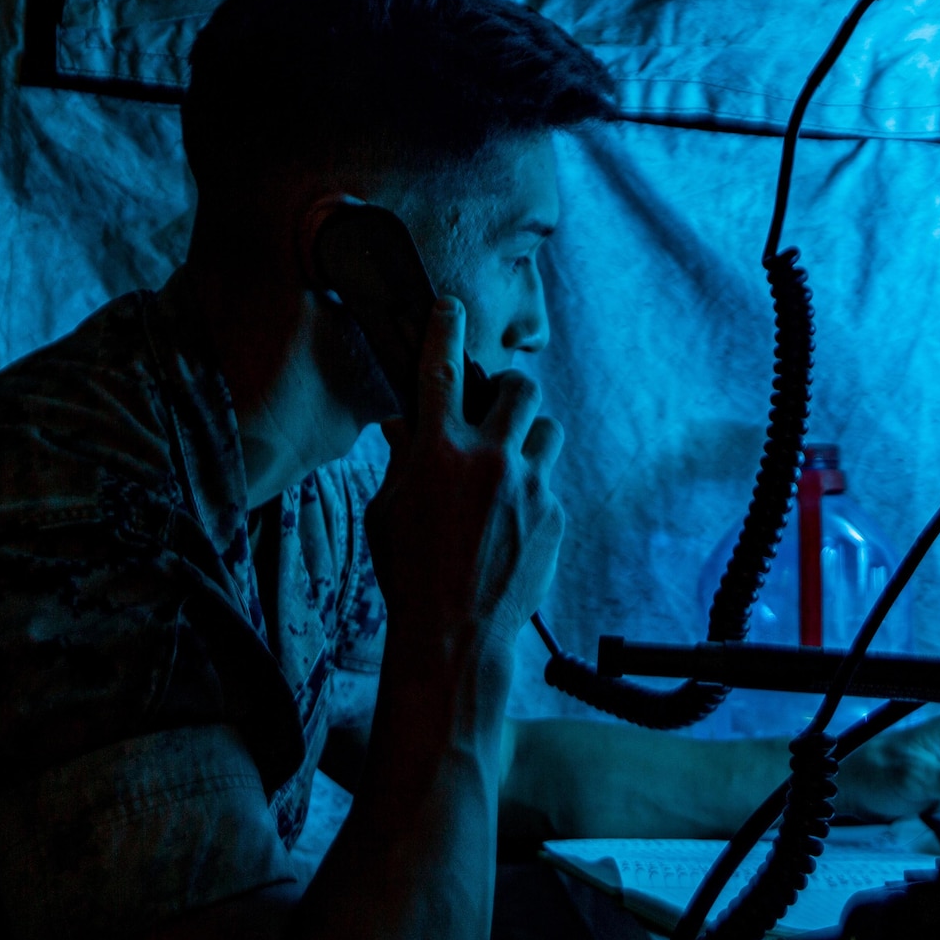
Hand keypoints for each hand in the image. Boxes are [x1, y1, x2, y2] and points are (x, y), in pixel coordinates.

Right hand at [365, 297, 565, 662]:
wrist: (456, 633)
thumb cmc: (409, 572)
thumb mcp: (386, 511)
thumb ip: (401, 460)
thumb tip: (403, 424)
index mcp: (438, 452)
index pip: (441, 370)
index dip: (445, 328)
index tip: (450, 306)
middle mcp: (488, 460)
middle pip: (520, 388)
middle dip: (509, 389)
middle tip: (496, 407)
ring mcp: (528, 487)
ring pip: (547, 432)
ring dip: (529, 440)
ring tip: (508, 469)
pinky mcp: (553, 516)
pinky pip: (549, 484)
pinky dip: (531, 492)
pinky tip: (509, 524)